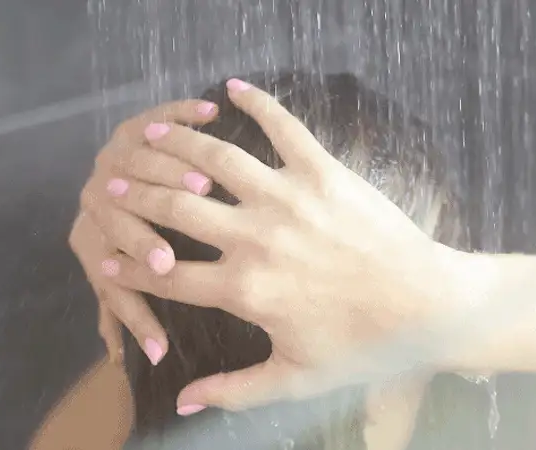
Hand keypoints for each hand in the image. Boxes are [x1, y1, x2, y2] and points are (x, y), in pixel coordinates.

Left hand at [70, 99, 219, 363]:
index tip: (166, 271)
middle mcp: (97, 197)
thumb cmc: (126, 256)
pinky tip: (211, 115)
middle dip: (150, 221)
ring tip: (203, 184)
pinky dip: (180, 114)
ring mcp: (112, 159)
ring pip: (136, 160)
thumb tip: (132, 363)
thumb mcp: (119, 291)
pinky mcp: (132, 129)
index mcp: (93, 242)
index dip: (136, 266)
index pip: (110, 256)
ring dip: (169, 171)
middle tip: (186, 231)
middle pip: (118, 207)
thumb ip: (126, 319)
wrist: (116, 197)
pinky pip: (155, 118)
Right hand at [96, 79, 470, 413]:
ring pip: (216, 161)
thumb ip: (234, 390)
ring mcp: (289, 200)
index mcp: (244, 290)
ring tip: (154, 134)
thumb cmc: (364, 347)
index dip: (129, 265)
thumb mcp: (296, 378)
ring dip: (178, 145)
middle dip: (136, 196)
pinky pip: (283, 127)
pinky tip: (232, 91)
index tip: (106, 254)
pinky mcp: (324, 173)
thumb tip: (183, 402)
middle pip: (176, 209)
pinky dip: (256, 104)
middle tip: (112, 184)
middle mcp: (256, 239)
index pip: (166, 275)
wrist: (429, 305)